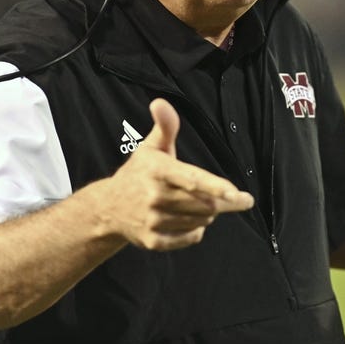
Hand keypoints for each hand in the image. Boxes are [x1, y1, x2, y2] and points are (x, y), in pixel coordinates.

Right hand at [98, 98, 253, 251]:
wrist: (108, 208)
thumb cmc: (138, 173)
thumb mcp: (151, 148)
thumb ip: (165, 126)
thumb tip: (160, 102)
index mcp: (157, 170)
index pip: (191, 179)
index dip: (215, 187)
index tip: (236, 194)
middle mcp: (154, 196)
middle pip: (204, 204)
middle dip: (220, 201)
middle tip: (226, 196)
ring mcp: (152, 221)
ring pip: (200, 221)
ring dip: (207, 213)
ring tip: (198, 204)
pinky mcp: (153, 241)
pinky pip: (190, 238)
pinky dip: (196, 231)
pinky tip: (189, 221)